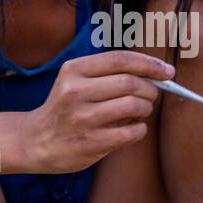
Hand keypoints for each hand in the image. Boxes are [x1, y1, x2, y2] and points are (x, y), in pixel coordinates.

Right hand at [21, 51, 171, 172]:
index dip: (150, 63)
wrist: (35, 141)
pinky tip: (134, 129)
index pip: (120, 59)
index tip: (167, 71)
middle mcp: (75, 92)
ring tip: (141, 111)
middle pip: (130, 82)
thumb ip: (108, 74)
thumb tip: (156, 74)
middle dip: (151, 89)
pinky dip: (140, 129)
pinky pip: (130, 132)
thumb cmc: (65, 108)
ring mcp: (81, 118)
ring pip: (133, 106)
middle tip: (152, 95)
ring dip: (146, 109)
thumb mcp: (75, 81)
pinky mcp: (89, 142)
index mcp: (73, 70)